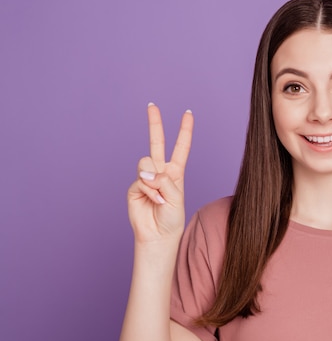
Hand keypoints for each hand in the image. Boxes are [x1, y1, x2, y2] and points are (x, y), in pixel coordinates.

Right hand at [127, 103, 193, 243]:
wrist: (158, 234)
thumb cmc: (171, 217)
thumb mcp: (176, 197)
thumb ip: (164, 180)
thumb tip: (146, 171)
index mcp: (175, 172)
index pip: (181, 147)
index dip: (185, 130)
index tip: (188, 113)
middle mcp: (160, 171)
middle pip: (156, 142)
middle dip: (154, 123)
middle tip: (152, 105)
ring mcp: (146, 178)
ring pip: (146, 163)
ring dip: (154, 180)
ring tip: (158, 195)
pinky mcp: (134, 186)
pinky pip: (140, 181)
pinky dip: (149, 191)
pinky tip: (152, 201)